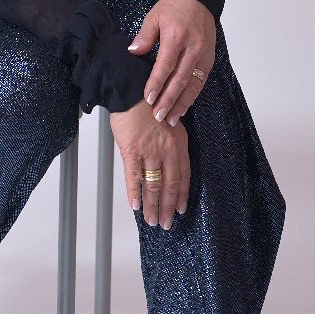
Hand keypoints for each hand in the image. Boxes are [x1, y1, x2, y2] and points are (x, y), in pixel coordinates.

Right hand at [109, 100, 189, 228]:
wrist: (131, 90)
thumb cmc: (148, 103)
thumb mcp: (168, 122)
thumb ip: (169, 143)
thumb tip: (165, 161)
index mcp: (178, 143)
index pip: (184, 175)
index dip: (182, 195)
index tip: (180, 209)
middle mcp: (167, 150)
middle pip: (170, 185)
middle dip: (167, 207)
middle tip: (165, 223)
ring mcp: (150, 151)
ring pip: (153, 185)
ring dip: (152, 206)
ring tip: (151, 221)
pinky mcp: (131, 150)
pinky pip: (134, 177)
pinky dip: (135, 193)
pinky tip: (136, 205)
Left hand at [127, 0, 215, 126]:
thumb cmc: (174, 8)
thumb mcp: (154, 16)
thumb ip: (144, 36)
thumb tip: (133, 51)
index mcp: (177, 37)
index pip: (166, 65)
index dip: (157, 83)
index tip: (148, 98)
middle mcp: (193, 48)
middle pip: (180, 79)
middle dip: (169, 100)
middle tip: (158, 116)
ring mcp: (204, 55)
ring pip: (193, 85)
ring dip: (182, 104)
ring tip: (170, 119)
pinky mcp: (209, 60)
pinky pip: (200, 82)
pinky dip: (192, 97)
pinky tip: (183, 108)